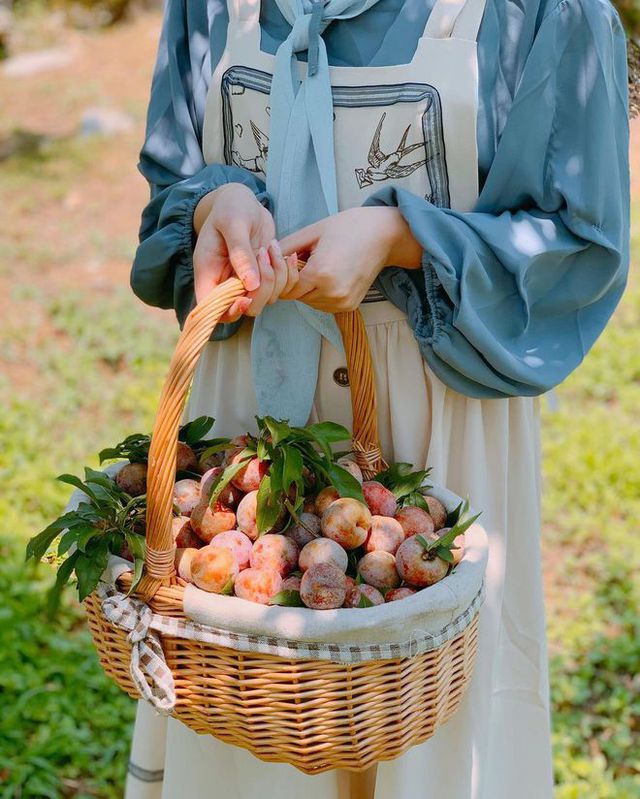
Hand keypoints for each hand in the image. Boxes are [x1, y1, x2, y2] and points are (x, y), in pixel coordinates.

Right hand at [193, 183, 298, 320]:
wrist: (243, 201)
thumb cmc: (231, 207)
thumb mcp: (233, 224)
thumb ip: (240, 253)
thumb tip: (251, 284)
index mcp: (209, 273)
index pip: (213, 309)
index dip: (229, 311)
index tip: (246, 298)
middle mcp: (227, 282)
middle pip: (246, 308)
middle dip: (262, 290)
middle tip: (264, 257)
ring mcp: (246, 281)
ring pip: (266, 299)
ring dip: (277, 278)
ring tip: (271, 247)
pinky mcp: (264, 276)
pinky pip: (280, 289)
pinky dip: (288, 275)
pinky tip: (285, 254)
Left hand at [278, 207, 421, 312]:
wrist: (384, 234)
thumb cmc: (349, 227)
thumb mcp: (313, 231)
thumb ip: (286, 247)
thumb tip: (264, 257)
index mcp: (320, 274)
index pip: (286, 288)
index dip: (283, 274)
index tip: (289, 258)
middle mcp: (332, 293)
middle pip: (296, 297)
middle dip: (294, 281)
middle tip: (304, 260)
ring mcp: (342, 302)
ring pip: (309, 302)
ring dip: (306, 289)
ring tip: (318, 266)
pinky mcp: (349, 306)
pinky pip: (323, 305)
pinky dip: (319, 294)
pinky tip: (328, 275)